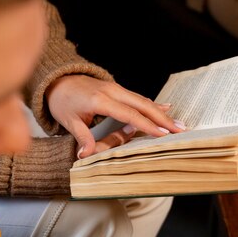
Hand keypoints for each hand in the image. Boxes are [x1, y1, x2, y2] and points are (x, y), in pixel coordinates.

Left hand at [46, 75, 185, 157]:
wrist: (57, 80)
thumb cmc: (62, 101)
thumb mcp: (68, 121)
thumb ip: (81, 137)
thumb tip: (84, 156)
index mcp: (101, 100)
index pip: (129, 114)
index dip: (147, 125)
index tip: (162, 133)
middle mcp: (112, 91)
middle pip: (143, 105)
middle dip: (163, 118)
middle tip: (180, 129)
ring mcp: (116, 88)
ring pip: (143, 101)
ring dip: (161, 112)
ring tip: (178, 124)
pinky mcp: (117, 89)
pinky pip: (138, 98)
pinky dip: (152, 104)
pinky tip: (166, 107)